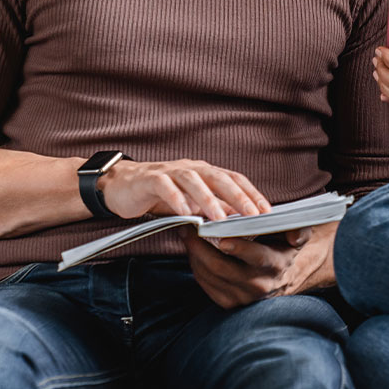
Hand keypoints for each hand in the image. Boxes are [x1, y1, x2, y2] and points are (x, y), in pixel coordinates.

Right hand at [100, 159, 270, 221]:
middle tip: (252, 214)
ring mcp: (170, 171)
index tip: (267, 211)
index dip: (251, 193)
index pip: (233, 179)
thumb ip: (214, 207)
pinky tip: (185, 213)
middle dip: (237, 195)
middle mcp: (191, 168)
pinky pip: (165, 186)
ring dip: (208, 198)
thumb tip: (240, 220)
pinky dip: (176, 198)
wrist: (121, 186)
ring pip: (193, 180)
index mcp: (204, 172)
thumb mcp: (191, 202)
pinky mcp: (150, 179)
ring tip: (220, 218)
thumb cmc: (160, 195)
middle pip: (218, 177)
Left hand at [181, 221, 337, 308]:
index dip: (239, 248)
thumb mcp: (298, 234)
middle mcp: (259, 285)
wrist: (283, 277)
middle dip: (202, 247)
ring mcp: (242, 297)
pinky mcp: (229, 303)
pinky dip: (196, 266)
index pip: (256, 257)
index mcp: (276, 265)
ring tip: (187, 234)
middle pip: (223, 268)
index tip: (222, 237)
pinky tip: (193, 250)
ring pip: (211, 276)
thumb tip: (294, 235)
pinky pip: (206, 284)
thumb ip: (298, 230)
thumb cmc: (284, 247)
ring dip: (195, 254)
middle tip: (189, 228)